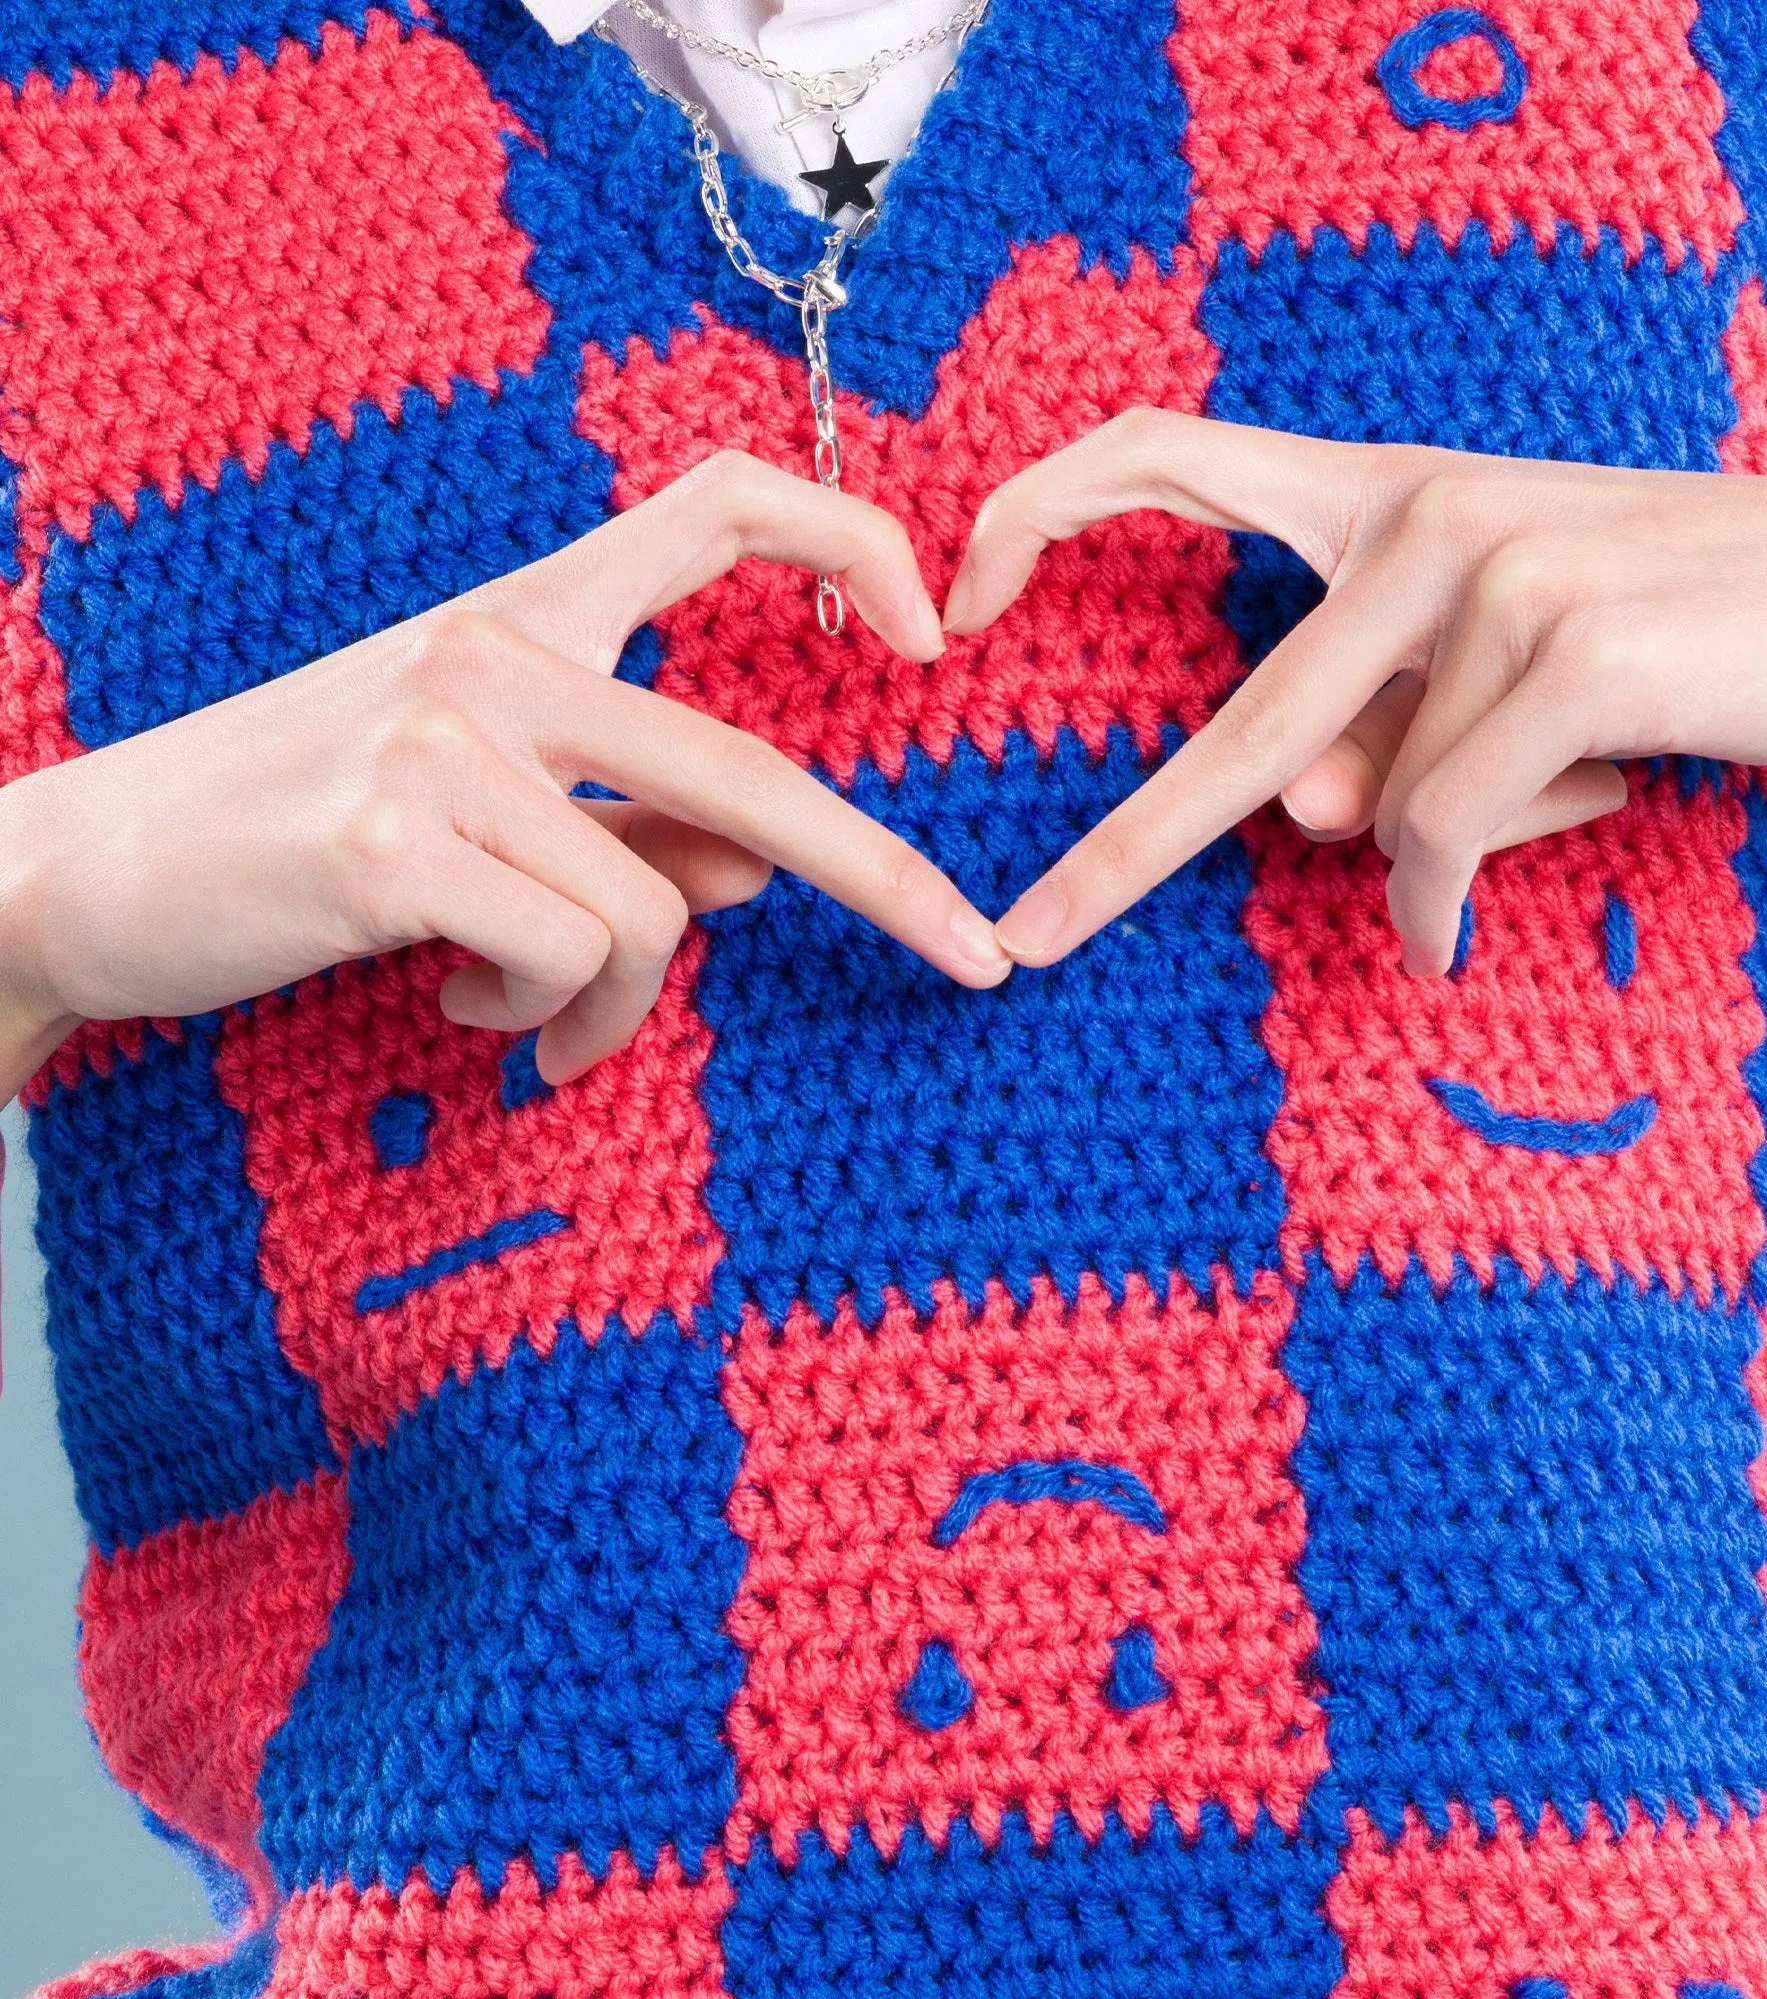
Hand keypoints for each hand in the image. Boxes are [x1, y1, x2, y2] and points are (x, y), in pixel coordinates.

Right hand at [0, 452, 1010, 1101]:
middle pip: (751, 769)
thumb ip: (630, 823)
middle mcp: (497, 651)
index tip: (930, 637)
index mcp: (529, 615)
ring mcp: (442, 735)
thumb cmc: (302, 836)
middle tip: (976, 961)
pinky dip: (542, 1021)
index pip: (715, 502)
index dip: (848, 543)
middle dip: (884, 878)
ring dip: (617, 1006)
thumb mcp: (480, 811)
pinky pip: (567, 959)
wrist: (86, 872)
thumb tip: (757, 875)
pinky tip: (463, 1014)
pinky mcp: (390, 836)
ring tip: (539, 1026)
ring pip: (655, 909)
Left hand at [943, 410, 1766, 973]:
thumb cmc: (1671, 635)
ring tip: (1558, 793)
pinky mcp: (1572, 642)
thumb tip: (1296, 816)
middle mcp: (1421, 513)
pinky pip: (1455, 830)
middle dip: (1125, 852)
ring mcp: (1496, 570)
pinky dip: (1466, 890)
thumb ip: (1380, 736)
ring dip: (1450, 850)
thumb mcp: (1496, 686)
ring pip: (1390, 806)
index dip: (1047, 504)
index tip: (962, 592)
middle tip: (1023, 940)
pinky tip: (1531, 868)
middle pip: (1244, 725)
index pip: (1171, 450)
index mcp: (1384, 493)